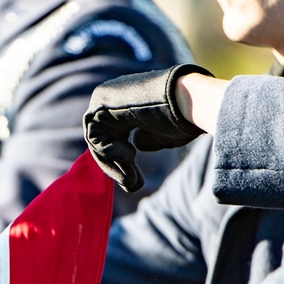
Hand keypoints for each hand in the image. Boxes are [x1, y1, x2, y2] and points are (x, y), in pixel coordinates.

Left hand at [84, 63, 213, 192]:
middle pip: (103, 140)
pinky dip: (108, 151)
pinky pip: (93, 135)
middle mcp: (116, 98)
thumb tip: (136, 144)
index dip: (122, 163)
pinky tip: (130, 155)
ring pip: (97, 140)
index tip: (136, 184)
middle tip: (133, 185)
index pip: (115, 137)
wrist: (189, 100)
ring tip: (132, 178)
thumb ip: (148, 139)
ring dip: (112, 164)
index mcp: (130, 102)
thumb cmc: (183, 117)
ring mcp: (107, 98)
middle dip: (115, 167)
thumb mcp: (164, 135)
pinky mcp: (101, 102)